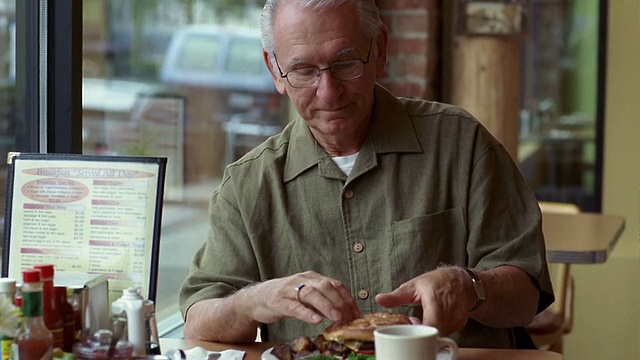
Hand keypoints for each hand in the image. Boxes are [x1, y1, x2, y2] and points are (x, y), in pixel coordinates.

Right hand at [243, 270, 360, 325]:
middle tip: (349, 316)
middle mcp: (302, 280)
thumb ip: (322, 303)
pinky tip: (316, 320)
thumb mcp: (306, 298)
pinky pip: (294, 306)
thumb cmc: (285, 298)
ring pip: (311, 294)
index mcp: (312, 278)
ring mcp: (289, 290)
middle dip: (340, 301)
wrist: (256, 298)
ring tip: (337, 317)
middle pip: (325, 287)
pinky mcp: (278, 301)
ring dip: (326, 306)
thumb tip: (343, 314)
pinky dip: (306, 313)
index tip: (356, 312)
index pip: (335, 284)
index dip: (347, 298)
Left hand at [374, 267, 472, 335]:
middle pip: (435, 331)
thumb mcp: (413, 285)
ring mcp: (457, 317)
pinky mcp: (460, 323)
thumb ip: (396, 296)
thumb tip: (379, 299)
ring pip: (442, 334)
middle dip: (423, 332)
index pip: (432, 324)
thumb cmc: (437, 281)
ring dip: (430, 330)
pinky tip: (433, 320)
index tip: (412, 324)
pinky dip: (438, 329)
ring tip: (423, 319)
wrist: (460, 280)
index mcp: (435, 300)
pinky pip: (448, 332)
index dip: (421, 330)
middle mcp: (449, 310)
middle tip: (414, 322)